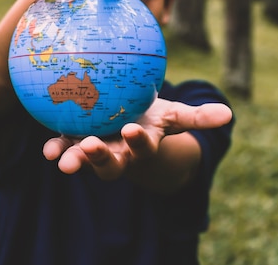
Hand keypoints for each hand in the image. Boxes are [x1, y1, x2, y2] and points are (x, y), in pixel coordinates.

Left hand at [42, 99, 231, 180]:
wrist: (128, 125)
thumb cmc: (152, 118)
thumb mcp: (174, 115)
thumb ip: (198, 117)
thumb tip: (230, 114)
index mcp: (140, 145)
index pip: (142, 146)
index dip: (138, 143)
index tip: (132, 132)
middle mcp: (117, 152)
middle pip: (109, 163)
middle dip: (99, 159)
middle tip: (89, 148)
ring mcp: (95, 149)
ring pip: (83, 158)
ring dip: (72, 158)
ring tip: (58, 158)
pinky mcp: (75, 142)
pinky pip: (63, 146)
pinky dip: (55, 147)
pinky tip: (47, 150)